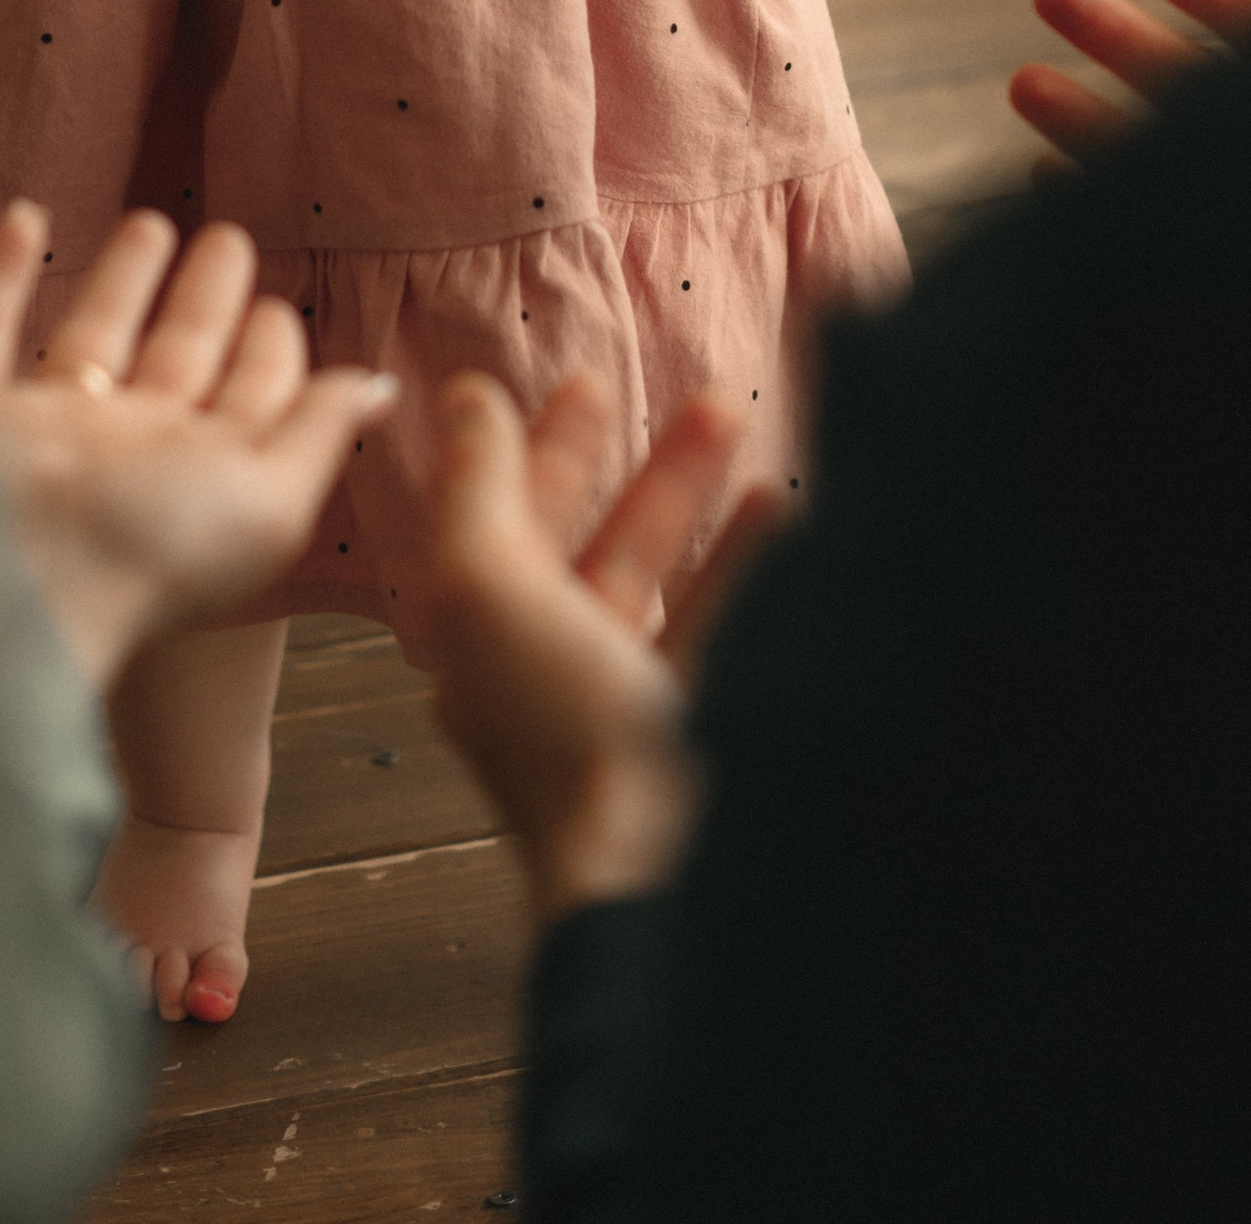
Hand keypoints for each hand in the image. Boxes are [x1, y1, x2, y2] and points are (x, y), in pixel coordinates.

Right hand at [0, 202, 397, 687]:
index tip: (283, 305)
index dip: (271, 352)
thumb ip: (319, 432)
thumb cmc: (147, 550)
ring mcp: (42, 432)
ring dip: (121, 280)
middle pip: (175, 359)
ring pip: (88, 338)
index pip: (248, 399)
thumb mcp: (268, 497)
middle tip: (229, 238)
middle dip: (204, 301)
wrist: (9, 581)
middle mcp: (124, 453)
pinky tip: (23, 217)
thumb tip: (383, 391)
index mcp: (199, 476)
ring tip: (151, 221)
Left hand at [431, 371, 775, 925]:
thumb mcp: (490, 588)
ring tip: (746, 438)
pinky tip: (784, 520)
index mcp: (487, 645)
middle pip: (599, 549)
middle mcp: (554, 679)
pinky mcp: (698, 736)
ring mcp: (630, 711)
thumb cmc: (565, 737)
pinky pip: (722, 635)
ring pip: (665, 587)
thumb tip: (466, 397)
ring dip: (701, 508)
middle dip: (649, 471)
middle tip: (702, 402)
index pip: (511, 522)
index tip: (589, 380)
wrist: (658, 870)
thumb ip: (480, 487)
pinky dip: (748, 573)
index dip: (545, 446)